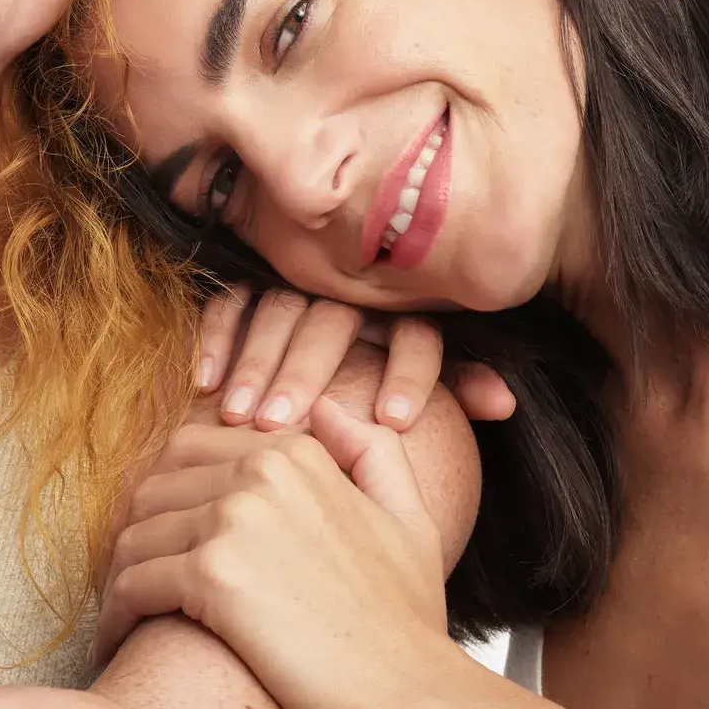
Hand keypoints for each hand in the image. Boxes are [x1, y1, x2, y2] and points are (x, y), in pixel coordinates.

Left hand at [94, 398, 461, 708]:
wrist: (409, 700)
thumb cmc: (407, 627)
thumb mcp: (410, 521)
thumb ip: (373, 453)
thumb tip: (327, 410)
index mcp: (297, 453)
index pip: (190, 451)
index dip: (168, 499)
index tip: (164, 543)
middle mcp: (261, 471)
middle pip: (153, 489)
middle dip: (136, 535)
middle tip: (134, 581)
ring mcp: (234, 518)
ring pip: (133, 537)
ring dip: (120, 579)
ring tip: (125, 617)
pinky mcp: (211, 575)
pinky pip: (131, 584)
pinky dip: (116, 616)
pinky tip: (121, 643)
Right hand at [197, 285, 517, 430]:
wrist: (326, 345)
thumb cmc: (381, 376)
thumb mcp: (424, 376)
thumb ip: (459, 384)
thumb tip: (505, 401)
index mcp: (404, 315)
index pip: (416, 334)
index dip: (409, 372)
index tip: (393, 420)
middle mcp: (353, 294)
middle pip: (333, 322)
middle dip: (307, 371)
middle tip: (281, 424)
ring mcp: (299, 284)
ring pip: (279, 311)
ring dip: (257, 362)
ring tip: (239, 416)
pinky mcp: (253, 285)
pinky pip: (234, 300)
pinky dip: (218, 336)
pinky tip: (204, 382)